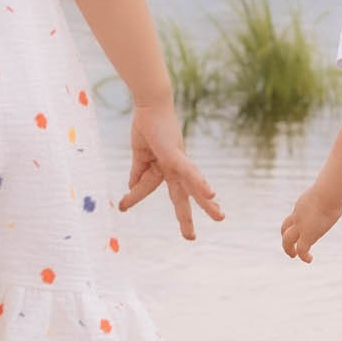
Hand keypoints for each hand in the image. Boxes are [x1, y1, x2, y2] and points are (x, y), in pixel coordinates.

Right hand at [120, 103, 223, 239]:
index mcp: (165, 167)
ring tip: (220, 216)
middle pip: (184, 195)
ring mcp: (177, 161)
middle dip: (189, 215)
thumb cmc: (146, 124)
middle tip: (191, 236)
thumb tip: (130, 187)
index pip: (148, 187)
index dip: (134, 196)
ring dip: (206, 202)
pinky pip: (188, 171)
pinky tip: (211, 193)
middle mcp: (175, 167)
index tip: (121, 206)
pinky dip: (199, 182)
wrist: (149, 104)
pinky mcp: (176, 154)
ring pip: (193, 187)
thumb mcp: (140, 154)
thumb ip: (138, 171)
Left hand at [279, 186, 341, 262]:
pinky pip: (302, 249)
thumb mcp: (329, 192)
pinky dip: (304, 256)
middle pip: (285, 228)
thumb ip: (330, 194)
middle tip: (290, 245)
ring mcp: (300, 226)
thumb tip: (341, 191)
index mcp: (301, 206)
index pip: (295, 216)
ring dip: (289, 249)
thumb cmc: (332, 190)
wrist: (327, 194)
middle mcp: (297, 216)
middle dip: (286, 237)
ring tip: (294, 255)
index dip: (295, 224)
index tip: (301, 229)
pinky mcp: (306, 235)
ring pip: (287, 240)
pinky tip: (309, 260)